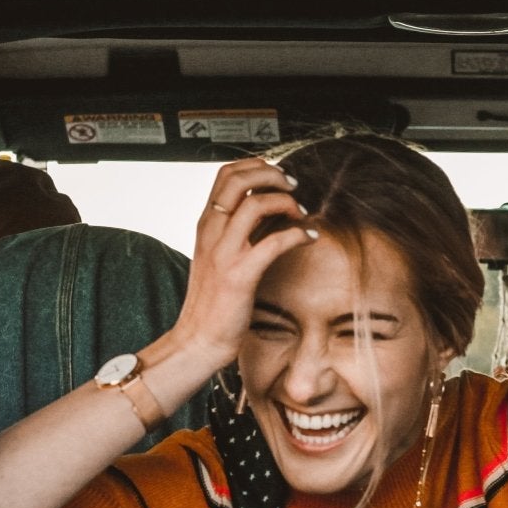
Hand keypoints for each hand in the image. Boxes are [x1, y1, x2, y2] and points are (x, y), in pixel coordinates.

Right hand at [164, 158, 315, 369]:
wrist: (198, 339)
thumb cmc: (213, 302)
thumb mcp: (216, 257)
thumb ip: (234, 231)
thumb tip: (265, 210)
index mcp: (206, 225)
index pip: (226, 174)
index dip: (257, 167)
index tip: (279, 178)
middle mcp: (211, 232)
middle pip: (238, 180)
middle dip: (272, 176)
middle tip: (293, 188)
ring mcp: (224, 252)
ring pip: (255, 204)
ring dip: (286, 203)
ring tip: (301, 214)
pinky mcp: (239, 275)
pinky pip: (274, 242)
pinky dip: (298, 234)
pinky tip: (310, 237)